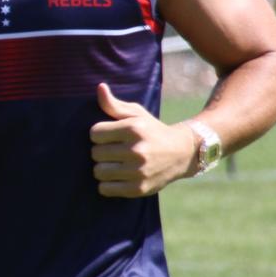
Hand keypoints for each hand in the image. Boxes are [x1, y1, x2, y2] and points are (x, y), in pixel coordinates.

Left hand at [90, 83, 194, 197]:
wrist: (181, 153)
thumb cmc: (151, 130)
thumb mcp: (136, 114)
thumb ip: (114, 104)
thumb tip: (100, 87)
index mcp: (134, 129)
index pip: (95, 133)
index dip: (99, 134)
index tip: (108, 135)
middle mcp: (136, 150)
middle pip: (95, 153)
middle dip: (101, 151)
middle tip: (113, 150)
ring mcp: (138, 171)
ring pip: (98, 171)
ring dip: (102, 168)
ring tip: (113, 163)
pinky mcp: (138, 188)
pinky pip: (105, 189)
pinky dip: (106, 184)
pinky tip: (116, 176)